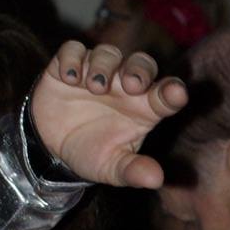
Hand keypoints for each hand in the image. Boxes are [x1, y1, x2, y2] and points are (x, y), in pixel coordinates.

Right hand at [29, 42, 187, 187]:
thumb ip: (133, 171)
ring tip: (95, 87)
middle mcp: (124, 84)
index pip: (166, 93)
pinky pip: (73, 49)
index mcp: (145, 107)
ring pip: (108, 53)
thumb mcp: (112, 168)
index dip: (173, 91)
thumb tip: (156, 180)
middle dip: (139, 69)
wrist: (53, 149)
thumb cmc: (93, 153)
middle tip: (130, 85)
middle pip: (141, 63)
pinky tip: (69, 78)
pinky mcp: (67, 66)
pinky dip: (72, 58)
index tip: (176, 94)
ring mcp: (98, 71)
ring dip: (104, 66)